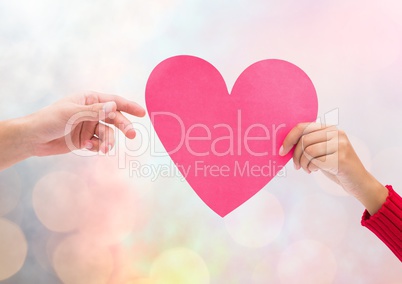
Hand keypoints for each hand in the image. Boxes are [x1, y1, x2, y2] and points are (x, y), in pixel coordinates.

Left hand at [24, 91, 145, 155]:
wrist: (33, 139)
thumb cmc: (49, 119)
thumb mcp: (72, 114)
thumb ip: (95, 111)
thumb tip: (114, 106)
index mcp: (89, 100)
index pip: (114, 101)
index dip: (129, 106)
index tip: (142, 113)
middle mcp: (92, 112)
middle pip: (115, 119)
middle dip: (123, 127)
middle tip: (132, 135)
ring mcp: (89, 126)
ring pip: (108, 134)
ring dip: (108, 141)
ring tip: (104, 149)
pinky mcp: (85, 140)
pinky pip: (99, 143)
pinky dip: (97, 147)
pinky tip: (86, 147)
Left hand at [279, 123, 387, 214]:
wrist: (359, 182)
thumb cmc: (336, 166)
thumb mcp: (322, 150)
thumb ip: (309, 143)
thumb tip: (285, 144)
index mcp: (329, 128)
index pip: (302, 127)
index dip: (289, 138)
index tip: (282, 151)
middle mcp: (336, 133)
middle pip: (303, 140)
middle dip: (295, 155)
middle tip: (296, 166)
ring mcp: (340, 145)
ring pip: (308, 151)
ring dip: (303, 163)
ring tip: (307, 169)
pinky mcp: (341, 158)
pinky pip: (315, 161)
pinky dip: (310, 168)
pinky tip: (315, 170)